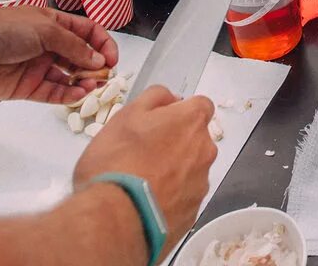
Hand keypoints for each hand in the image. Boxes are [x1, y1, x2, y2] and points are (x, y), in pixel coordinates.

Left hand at [0, 7, 119, 103]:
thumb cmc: (2, 30)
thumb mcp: (45, 29)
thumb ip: (74, 46)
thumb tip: (98, 60)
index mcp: (53, 24)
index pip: (87, 33)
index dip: (102, 44)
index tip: (112, 58)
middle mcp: (48, 45)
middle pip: (81, 57)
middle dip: (96, 66)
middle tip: (105, 75)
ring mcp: (38, 67)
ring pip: (69, 77)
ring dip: (84, 82)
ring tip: (92, 85)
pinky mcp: (27, 88)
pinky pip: (53, 93)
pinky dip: (68, 95)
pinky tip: (78, 93)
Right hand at [74, 87, 218, 252]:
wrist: (114, 219)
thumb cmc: (117, 163)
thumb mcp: (126, 115)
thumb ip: (154, 98)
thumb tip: (171, 98)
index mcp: (191, 122)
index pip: (200, 106)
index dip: (180, 112)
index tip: (160, 122)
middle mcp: (204, 151)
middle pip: (195, 140)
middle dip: (175, 143)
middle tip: (142, 154)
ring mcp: (201, 184)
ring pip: (190, 170)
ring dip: (173, 172)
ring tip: (140, 183)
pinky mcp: (192, 213)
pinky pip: (183, 198)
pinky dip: (169, 198)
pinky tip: (145, 202)